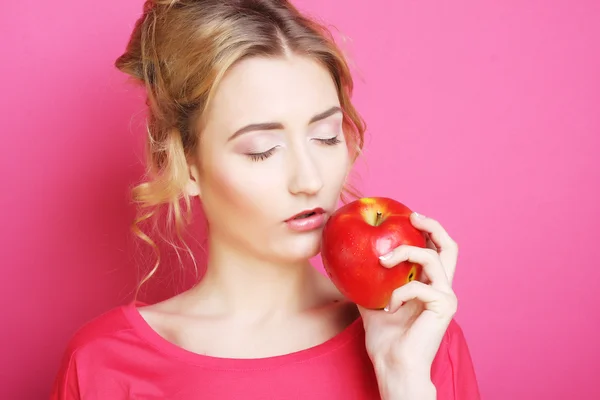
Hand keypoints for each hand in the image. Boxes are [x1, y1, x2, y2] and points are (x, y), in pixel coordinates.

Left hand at [357, 212, 458, 396]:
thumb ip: (369, 284)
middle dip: (432, 226)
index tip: (405, 217)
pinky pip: (418, 286)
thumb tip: (348, 265)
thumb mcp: (372, 303)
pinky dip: (398, 293)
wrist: (394, 366)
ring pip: (432, 258)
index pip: (435, 250)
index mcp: (428, 285)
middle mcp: (442, 287)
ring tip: (382, 260)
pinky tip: (389, 308)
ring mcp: (445, 296)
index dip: (425, 230)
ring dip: (404, 253)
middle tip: (411, 216)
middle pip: (450, 247)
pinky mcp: (443, 306)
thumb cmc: (385, 340)